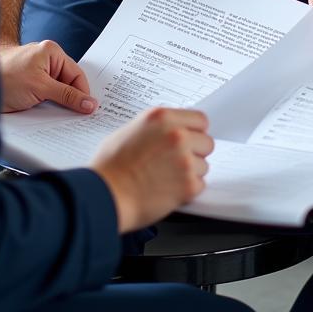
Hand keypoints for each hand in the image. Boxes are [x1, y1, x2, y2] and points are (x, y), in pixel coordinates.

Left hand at [0, 40, 97, 114]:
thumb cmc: (5, 77)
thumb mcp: (40, 87)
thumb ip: (66, 95)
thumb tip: (90, 104)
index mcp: (52, 53)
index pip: (77, 75)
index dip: (84, 94)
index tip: (89, 112)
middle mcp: (47, 61)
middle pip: (68, 85)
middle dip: (72, 102)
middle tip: (79, 121)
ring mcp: (38, 75)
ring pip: (57, 94)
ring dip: (59, 107)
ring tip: (64, 123)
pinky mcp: (30, 88)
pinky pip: (46, 99)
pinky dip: (49, 109)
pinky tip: (50, 121)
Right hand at [92, 107, 213, 232]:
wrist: (106, 194)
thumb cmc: (110, 167)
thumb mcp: (130, 131)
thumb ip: (156, 128)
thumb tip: (168, 130)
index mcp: (162, 117)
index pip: (199, 119)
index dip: (195, 132)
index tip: (190, 140)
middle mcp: (176, 135)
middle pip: (206, 142)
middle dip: (195, 153)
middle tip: (177, 162)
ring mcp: (184, 159)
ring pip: (203, 165)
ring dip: (190, 173)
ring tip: (167, 178)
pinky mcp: (188, 184)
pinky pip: (200, 185)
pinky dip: (187, 190)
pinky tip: (168, 189)